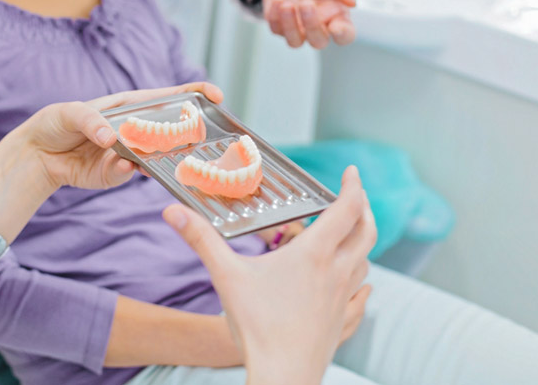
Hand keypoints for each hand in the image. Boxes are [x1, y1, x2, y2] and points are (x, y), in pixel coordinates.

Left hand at [23, 82, 223, 189]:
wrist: (36, 155)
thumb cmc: (54, 124)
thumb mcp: (69, 113)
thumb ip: (91, 121)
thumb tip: (111, 138)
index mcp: (128, 106)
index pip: (166, 98)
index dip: (192, 94)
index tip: (215, 94)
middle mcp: (133, 130)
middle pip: (167, 130)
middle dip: (186, 132)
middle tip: (201, 135)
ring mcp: (127, 154)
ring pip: (153, 156)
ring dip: (159, 157)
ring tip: (161, 154)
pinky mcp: (114, 175)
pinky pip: (127, 174)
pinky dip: (126, 171)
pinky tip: (123, 166)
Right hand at [163, 166, 375, 384]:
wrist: (283, 377)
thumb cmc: (257, 327)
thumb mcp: (226, 276)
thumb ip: (200, 239)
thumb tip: (172, 211)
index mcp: (314, 255)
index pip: (346, 209)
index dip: (353, 186)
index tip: (351, 172)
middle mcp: (337, 273)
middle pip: (366, 231)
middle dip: (364, 208)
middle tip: (355, 196)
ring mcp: (344, 299)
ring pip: (366, 262)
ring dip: (361, 242)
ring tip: (349, 234)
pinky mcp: (343, 322)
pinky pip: (363, 295)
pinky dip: (363, 279)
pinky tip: (360, 284)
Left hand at [259, 0, 355, 48]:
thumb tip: (352, 1)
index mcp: (337, 13)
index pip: (345, 34)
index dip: (342, 35)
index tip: (336, 26)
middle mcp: (319, 24)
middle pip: (319, 41)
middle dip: (311, 25)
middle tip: (306, 3)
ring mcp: (298, 27)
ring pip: (295, 41)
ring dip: (290, 25)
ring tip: (286, 4)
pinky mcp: (279, 25)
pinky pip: (276, 29)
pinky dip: (275, 16)